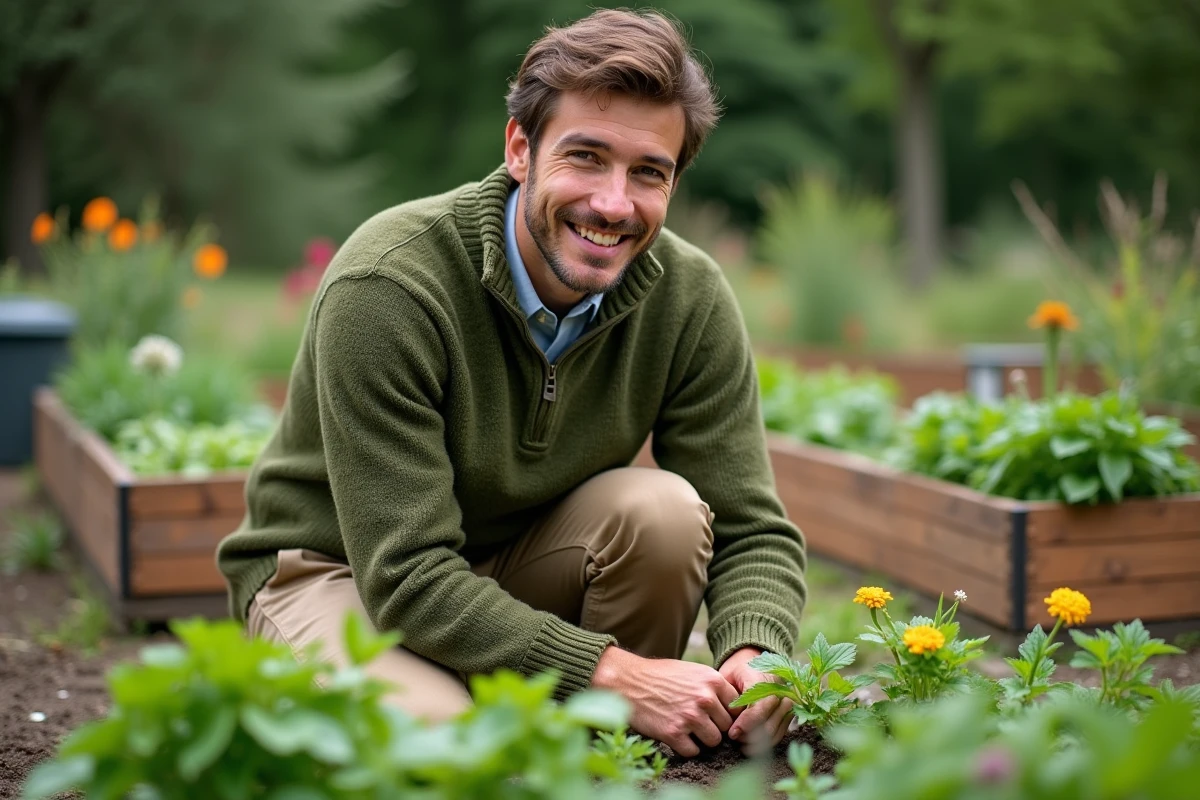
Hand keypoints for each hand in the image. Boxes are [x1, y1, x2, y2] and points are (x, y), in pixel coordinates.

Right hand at [591, 646, 740, 756]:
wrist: (628, 682)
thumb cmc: (660, 676)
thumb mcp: (692, 671)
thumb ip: (713, 687)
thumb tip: (735, 708)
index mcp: (712, 680)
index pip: (737, 707)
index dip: (726, 713)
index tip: (715, 714)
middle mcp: (704, 698)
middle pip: (726, 726)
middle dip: (713, 726)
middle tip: (696, 721)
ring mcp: (690, 717)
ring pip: (713, 741)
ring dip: (702, 739)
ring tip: (686, 728)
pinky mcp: (674, 733)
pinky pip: (693, 751)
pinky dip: (685, 747)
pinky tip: (675, 735)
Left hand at [720, 647, 793, 754]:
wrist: (751, 663)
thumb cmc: (735, 674)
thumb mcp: (728, 679)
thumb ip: (730, 698)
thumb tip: (730, 723)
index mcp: (764, 678)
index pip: (759, 707)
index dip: (745, 724)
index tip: (732, 733)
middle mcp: (781, 689)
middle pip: (769, 722)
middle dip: (749, 736)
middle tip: (734, 739)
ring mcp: (788, 701)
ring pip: (775, 730)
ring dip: (758, 742)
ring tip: (741, 744)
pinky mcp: (790, 712)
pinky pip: (781, 732)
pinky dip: (766, 742)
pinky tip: (752, 745)